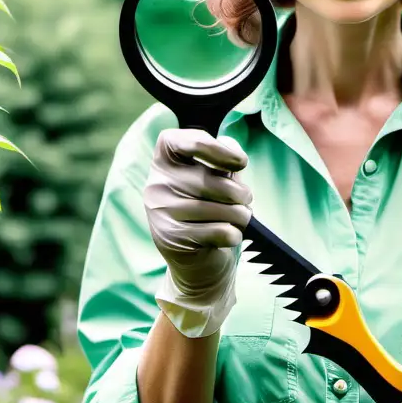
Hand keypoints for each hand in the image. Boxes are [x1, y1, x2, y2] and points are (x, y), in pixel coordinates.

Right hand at [144, 128, 253, 337]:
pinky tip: (229, 237)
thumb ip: (225, 160)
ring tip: (238, 219)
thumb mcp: (219, 179)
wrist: (198, 261)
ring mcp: (160, 211)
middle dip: (240, 193)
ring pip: (219, 208)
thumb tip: (231, 149)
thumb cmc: (212, 210)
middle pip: (211, 181)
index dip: (217, 149)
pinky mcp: (170, 238)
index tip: (241, 163)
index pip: (186, 141)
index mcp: (165, 159)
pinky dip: (234, 235)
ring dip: (241, 216)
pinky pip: (219, 231)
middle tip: (244, 200)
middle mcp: (156, 182)